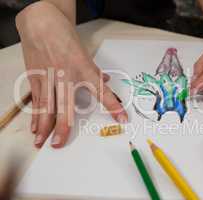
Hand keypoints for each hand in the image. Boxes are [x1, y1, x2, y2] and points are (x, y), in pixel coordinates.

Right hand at [16, 2, 127, 147]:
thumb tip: (107, 82)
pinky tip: (35, 128)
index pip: (103, 92)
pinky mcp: (36, 77)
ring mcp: (49, 78)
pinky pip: (36, 100)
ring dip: (43, 126)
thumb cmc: (66, 37)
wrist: (43, 23)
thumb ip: (95, 72)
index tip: (122, 119)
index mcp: (84, 70)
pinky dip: (35, 115)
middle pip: (65, 106)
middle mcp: (67, 77)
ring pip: (46, 106)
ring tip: (42, 142)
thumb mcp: (85, 54)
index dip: (114, 106)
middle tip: (59, 143)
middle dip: (63, 127)